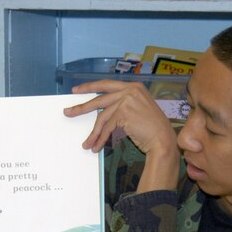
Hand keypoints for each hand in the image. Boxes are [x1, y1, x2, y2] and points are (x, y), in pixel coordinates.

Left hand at [64, 80, 179, 157]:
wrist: (163, 139)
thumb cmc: (152, 129)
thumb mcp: (138, 110)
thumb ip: (123, 105)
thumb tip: (102, 112)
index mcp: (134, 87)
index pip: (107, 84)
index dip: (90, 87)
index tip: (77, 90)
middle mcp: (130, 90)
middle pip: (99, 99)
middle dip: (82, 108)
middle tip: (68, 112)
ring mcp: (127, 100)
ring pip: (102, 117)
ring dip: (93, 133)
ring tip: (86, 144)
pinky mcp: (124, 113)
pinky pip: (107, 127)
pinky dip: (101, 139)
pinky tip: (96, 147)